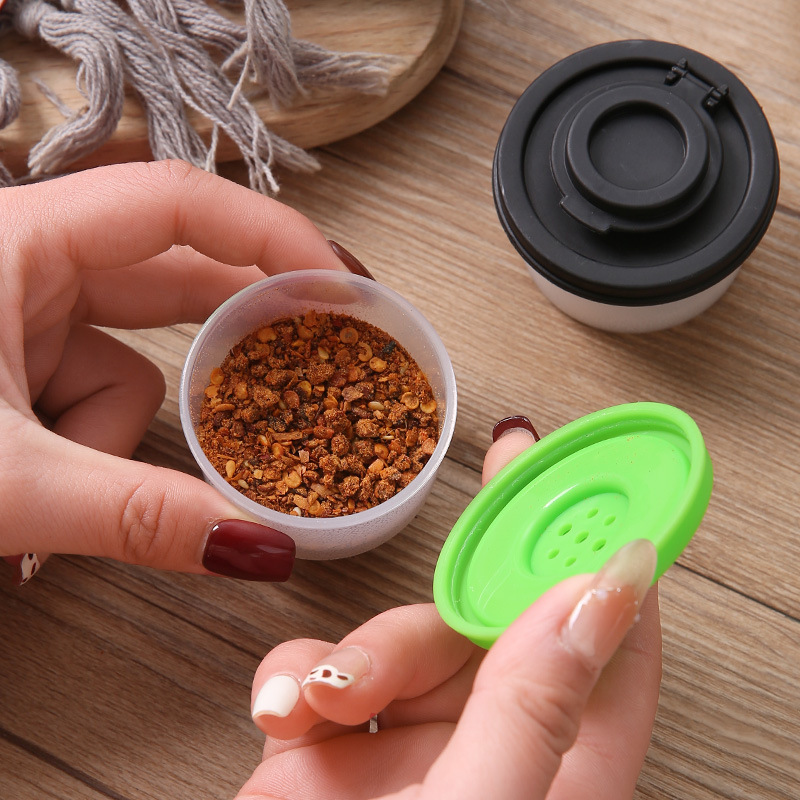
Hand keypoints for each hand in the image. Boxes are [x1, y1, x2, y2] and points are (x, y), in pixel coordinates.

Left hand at [0, 160, 349, 583]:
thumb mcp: (6, 480)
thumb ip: (142, 515)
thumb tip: (263, 550)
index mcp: (17, 241)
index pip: (179, 204)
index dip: (273, 238)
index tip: (340, 285)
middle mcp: (26, 261)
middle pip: (175, 279)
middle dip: (237, 331)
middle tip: (321, 350)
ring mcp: (22, 314)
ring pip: (130, 364)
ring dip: (119, 441)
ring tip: (58, 503)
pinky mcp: (19, 362)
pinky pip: (95, 397)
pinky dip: (89, 453)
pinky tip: (39, 503)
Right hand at [241, 426, 661, 799]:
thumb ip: (535, 712)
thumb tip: (599, 594)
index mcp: (563, 777)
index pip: (618, 640)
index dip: (618, 546)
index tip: (609, 470)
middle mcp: (495, 752)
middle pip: (502, 617)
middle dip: (477, 565)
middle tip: (512, 456)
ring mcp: (410, 746)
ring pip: (409, 630)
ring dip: (364, 646)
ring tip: (324, 697)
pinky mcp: (331, 745)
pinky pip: (321, 664)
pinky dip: (297, 673)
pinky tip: (283, 712)